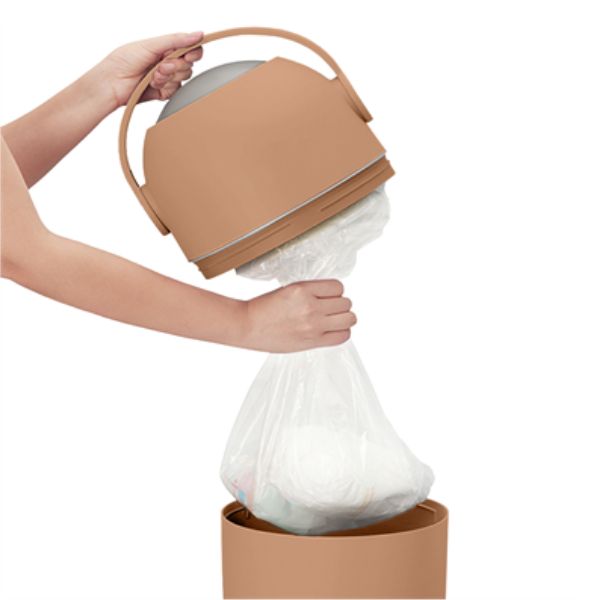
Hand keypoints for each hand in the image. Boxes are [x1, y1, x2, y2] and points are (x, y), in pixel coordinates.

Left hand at [98, 31, 204, 108]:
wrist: (113, 82)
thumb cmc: (125, 60)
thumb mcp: (152, 45)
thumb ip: (176, 40)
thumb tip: (198, 34)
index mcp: (166, 47)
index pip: (190, 48)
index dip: (193, 53)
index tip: (187, 56)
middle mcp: (168, 61)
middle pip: (189, 65)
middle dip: (176, 66)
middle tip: (161, 65)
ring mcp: (167, 77)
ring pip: (183, 79)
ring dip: (168, 77)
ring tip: (153, 75)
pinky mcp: (164, 91)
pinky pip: (176, 91)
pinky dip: (165, 87)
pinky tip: (153, 85)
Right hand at [241, 279, 356, 352]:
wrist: (248, 326)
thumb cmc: (263, 308)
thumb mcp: (288, 290)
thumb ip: (310, 293)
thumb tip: (331, 297)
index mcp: (303, 289)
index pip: (338, 287)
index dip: (335, 292)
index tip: (329, 297)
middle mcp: (310, 306)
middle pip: (346, 303)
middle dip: (340, 305)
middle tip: (330, 309)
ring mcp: (313, 325)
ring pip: (349, 319)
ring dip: (344, 318)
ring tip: (333, 320)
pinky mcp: (312, 340)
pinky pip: (342, 336)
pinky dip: (341, 332)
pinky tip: (332, 331)